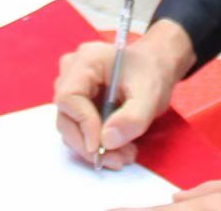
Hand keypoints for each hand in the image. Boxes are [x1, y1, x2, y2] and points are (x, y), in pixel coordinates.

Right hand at [55, 16, 196, 169]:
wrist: (155, 68)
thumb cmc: (151, 73)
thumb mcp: (150, 94)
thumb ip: (132, 118)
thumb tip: (106, 141)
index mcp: (87, 60)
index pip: (69, 97)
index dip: (82, 124)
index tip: (102, 146)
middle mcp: (72, 71)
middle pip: (66, 116)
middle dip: (89, 144)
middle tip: (117, 160)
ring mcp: (72, 87)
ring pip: (71, 127)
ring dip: (95, 148)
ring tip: (125, 155)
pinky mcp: (77, 102)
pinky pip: (78, 128)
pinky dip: (96, 143)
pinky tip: (119, 149)